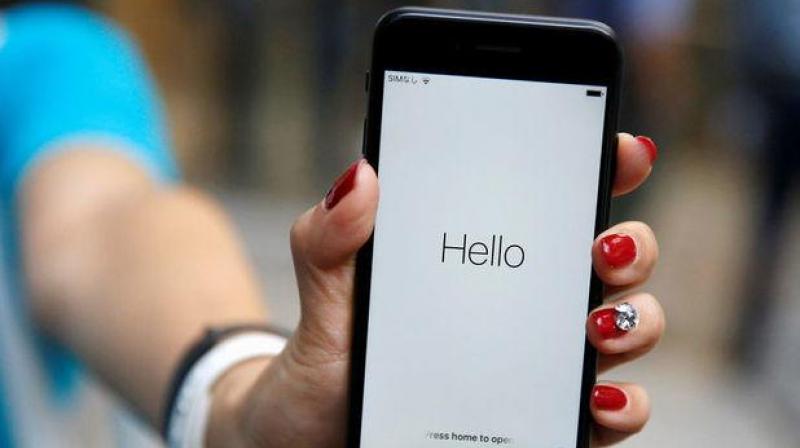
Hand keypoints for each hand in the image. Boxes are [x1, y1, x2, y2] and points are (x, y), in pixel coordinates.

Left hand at [207, 133, 661, 446]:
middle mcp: (526, 303)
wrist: (312, 431)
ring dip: (636, 320)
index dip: (601, 166)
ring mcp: (540, 362)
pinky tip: (599, 400)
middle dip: (632, 246)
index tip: (621, 149)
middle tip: (604, 249)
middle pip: (613, 261)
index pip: (556, 200)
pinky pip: (608, 415)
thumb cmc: (330, 355)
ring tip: (598, 325)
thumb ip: (331, 237)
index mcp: (485, 255)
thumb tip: (359, 176)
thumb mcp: (325, 292)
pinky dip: (623, 406)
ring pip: (628, 329)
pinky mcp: (542, 420)